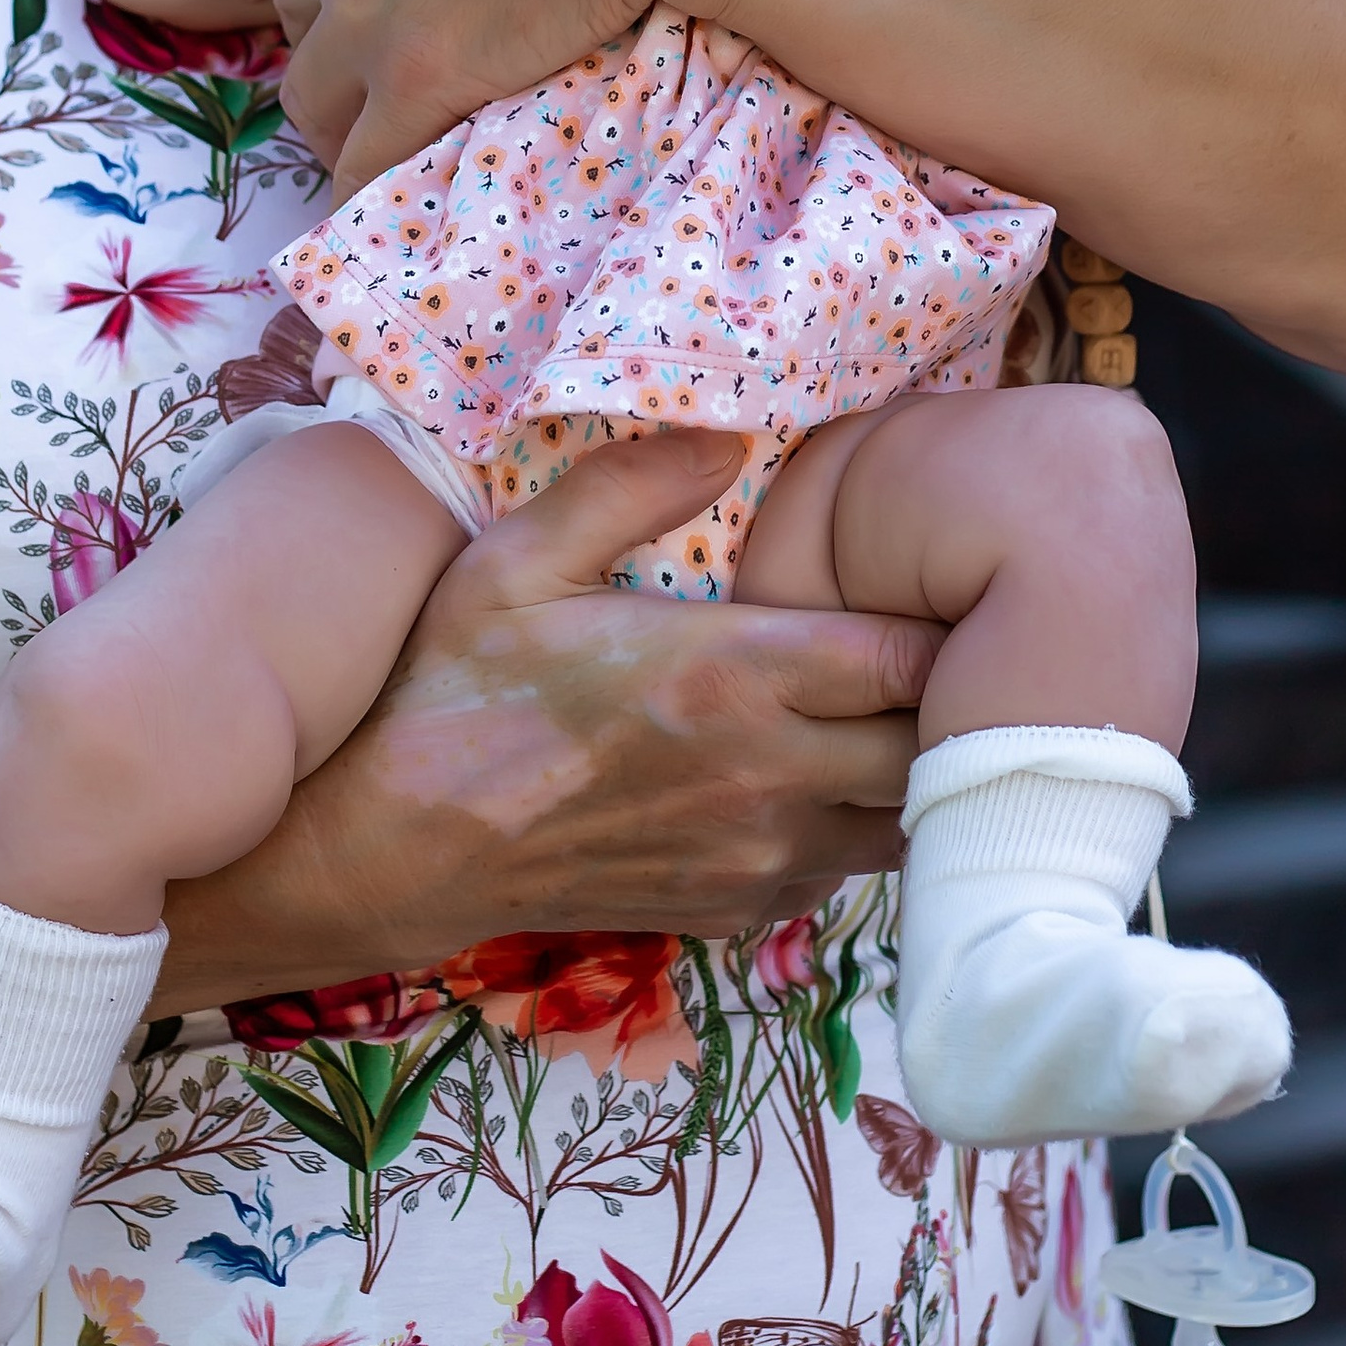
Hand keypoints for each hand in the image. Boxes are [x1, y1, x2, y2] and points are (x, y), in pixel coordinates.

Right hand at [159, 429, 939, 1006]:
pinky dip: (852, 827)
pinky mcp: (739, 911)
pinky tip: (810, 776)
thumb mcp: (517, 560)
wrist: (395, 849)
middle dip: (951, 701)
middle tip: (933, 647)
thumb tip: (729, 435)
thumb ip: (628, 487)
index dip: (946, 623)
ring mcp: (759, 858)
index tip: (933, 585)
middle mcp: (768, 776)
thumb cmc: (454, 692)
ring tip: (880, 712)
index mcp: (732, 675)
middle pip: (938, 750)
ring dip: (913, 771)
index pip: (913, 658)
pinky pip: (846, 873)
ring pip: (908, 823)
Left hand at [234, 0, 677, 187]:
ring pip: (310, 96)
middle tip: (379, 60)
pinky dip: (372, 180)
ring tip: (385, 139)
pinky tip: (395, 191)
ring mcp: (363, 6)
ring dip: (342, 119)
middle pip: (288, 12)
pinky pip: (361, 159)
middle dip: (325, 37)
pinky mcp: (414, 77)